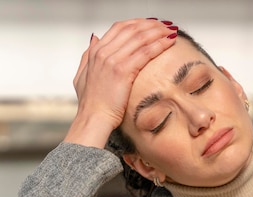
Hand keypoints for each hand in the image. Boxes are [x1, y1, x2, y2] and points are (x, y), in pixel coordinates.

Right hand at [65, 18, 177, 147]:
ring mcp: (113, 60)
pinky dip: (159, 45)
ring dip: (159, 32)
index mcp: (96, 51)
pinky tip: (169, 42)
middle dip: (152, 25)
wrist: (94, 118)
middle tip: (165, 26)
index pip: (120, 27)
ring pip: (141, 38)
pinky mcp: (123, 71)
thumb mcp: (82, 75)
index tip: (152, 24)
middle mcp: (103, 52)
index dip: (138, 23)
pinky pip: (145, 53)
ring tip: (171, 31)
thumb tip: (94, 38)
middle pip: (132, 29)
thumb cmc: (91, 102)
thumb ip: (87, 55)